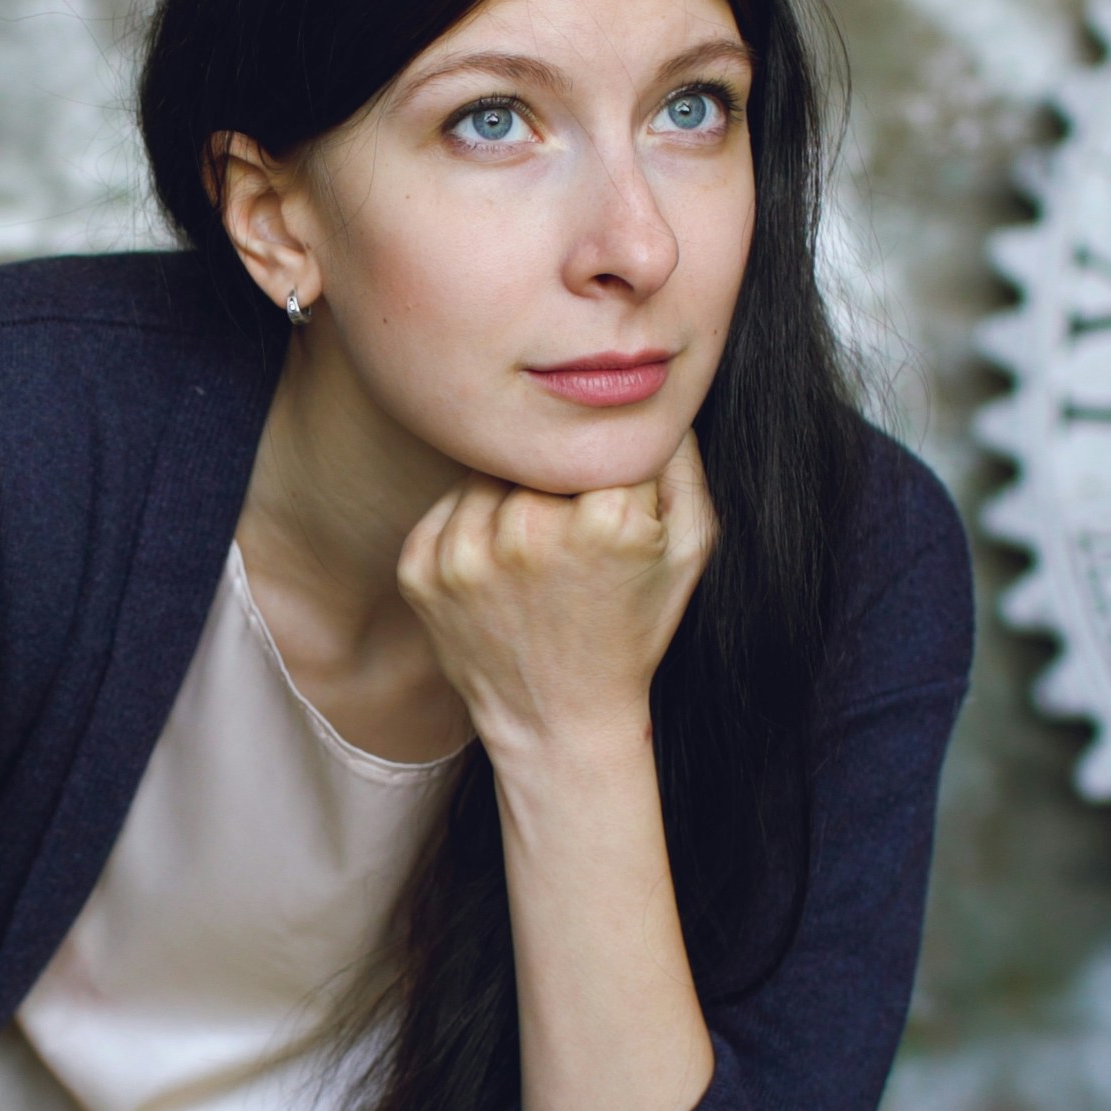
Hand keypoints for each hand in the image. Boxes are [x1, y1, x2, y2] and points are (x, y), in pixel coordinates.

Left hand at [397, 430, 716, 764]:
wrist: (558, 720)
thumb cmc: (633, 629)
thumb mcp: (691, 547)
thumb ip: (682, 458)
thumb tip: (657, 390)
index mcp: (605, 517)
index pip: (602, 437)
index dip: (610, 459)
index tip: (612, 493)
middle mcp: (528, 528)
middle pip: (538, 451)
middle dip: (555, 474)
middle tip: (570, 523)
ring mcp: (465, 552)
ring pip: (487, 471)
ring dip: (509, 494)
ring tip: (536, 550)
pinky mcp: (420, 568)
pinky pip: (446, 507)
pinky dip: (470, 524)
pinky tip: (498, 569)